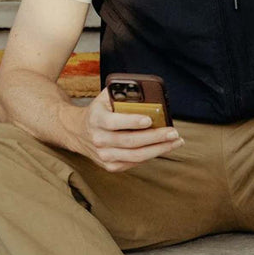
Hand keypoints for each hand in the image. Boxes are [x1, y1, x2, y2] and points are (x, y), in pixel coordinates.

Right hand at [70, 88, 184, 171]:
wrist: (78, 132)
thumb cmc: (99, 111)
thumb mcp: (104, 98)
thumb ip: (121, 93)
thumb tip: (145, 89)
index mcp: (96, 119)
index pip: (114, 122)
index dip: (132, 121)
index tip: (149, 120)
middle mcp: (98, 139)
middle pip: (130, 141)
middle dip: (155, 137)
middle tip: (173, 132)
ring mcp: (103, 155)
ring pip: (135, 156)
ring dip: (158, 149)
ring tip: (175, 142)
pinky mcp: (109, 165)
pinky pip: (133, 163)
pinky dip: (150, 156)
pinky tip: (161, 148)